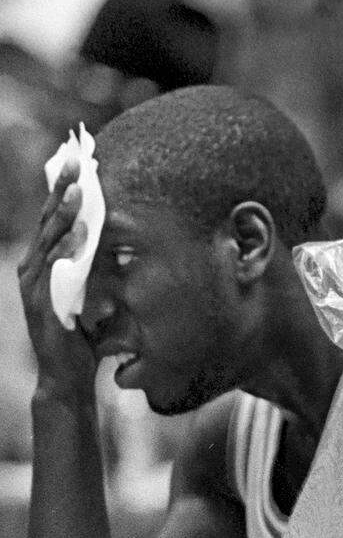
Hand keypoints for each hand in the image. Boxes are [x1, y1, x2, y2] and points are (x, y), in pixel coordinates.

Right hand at [18, 159, 97, 392]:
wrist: (66, 376)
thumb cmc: (79, 335)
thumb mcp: (87, 292)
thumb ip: (91, 267)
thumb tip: (114, 241)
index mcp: (42, 264)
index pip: (53, 219)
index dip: (63, 190)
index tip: (79, 162)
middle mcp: (33, 270)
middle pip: (48, 221)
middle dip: (61, 189)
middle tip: (77, 161)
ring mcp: (34, 287)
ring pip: (49, 241)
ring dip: (65, 214)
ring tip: (80, 190)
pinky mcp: (43, 304)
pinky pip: (55, 271)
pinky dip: (66, 250)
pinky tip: (80, 233)